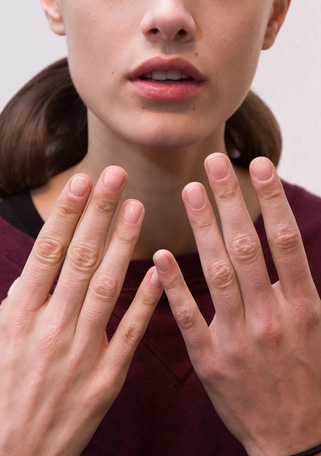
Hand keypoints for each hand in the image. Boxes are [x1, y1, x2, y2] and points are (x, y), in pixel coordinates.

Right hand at [0, 167, 161, 455]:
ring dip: (124, 244)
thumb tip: (36, 266)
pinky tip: (158, 271)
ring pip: (107, 286)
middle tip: (117, 176)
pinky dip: (144, 301)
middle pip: (80, 257)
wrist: (13, 454)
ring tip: (138, 207)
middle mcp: (50, 327)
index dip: (69, 212)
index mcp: (19, 314)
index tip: (84, 180)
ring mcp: (80, 352)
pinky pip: (129, 332)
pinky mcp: (106, 377)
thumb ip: (18, 300)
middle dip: (99, 213)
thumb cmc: (2, 390)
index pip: (49, 250)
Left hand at [153, 154, 320, 455]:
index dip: (271, 199)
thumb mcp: (317, 326)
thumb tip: (283, 240)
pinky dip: (175, 285)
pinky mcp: (211, 358)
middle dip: (230, 200)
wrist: (294, 436)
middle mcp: (272, 315)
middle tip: (212, 162)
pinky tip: (162, 255)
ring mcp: (239, 338)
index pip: (285, 240)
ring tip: (190, 191)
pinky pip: (190, 316)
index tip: (258, 164)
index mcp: (303, 305)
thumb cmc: (308, 376)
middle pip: (248, 246)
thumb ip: (299, 284)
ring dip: (203, 228)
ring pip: (218, 272)